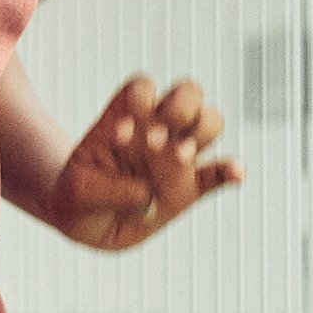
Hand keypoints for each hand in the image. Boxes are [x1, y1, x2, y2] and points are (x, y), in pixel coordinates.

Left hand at [30, 74, 238, 252]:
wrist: (86, 225)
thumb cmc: (77, 196)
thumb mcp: (78, 193)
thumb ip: (110, 190)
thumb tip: (148, 195)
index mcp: (125, 118)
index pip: (142, 87)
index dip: (139, 100)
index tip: (121, 135)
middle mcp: (156, 129)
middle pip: (188, 92)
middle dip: (181, 105)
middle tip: (157, 141)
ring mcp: (176, 157)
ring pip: (210, 122)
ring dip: (202, 132)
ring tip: (180, 157)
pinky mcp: (190, 188)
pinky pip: (218, 174)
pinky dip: (231, 171)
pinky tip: (235, 174)